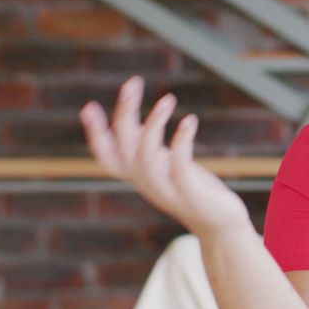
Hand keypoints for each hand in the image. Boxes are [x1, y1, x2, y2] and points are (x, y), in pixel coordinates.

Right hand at [79, 75, 252, 239]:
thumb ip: (147, 147)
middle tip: (132, 83)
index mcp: (138, 176)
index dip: (95, 135)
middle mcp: (146, 183)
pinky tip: (189, 120)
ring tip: (168, 99)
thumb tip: (133, 118)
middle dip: (125, 114)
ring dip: (155, 124)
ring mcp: (167, 189)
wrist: (219, 225)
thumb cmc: (191, 189)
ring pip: (147, 156)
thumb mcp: (164, 166)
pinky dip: (181, 141)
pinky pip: (179, 165)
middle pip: (125, 147)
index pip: (107, 157)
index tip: (88, 107)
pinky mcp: (190, 193)